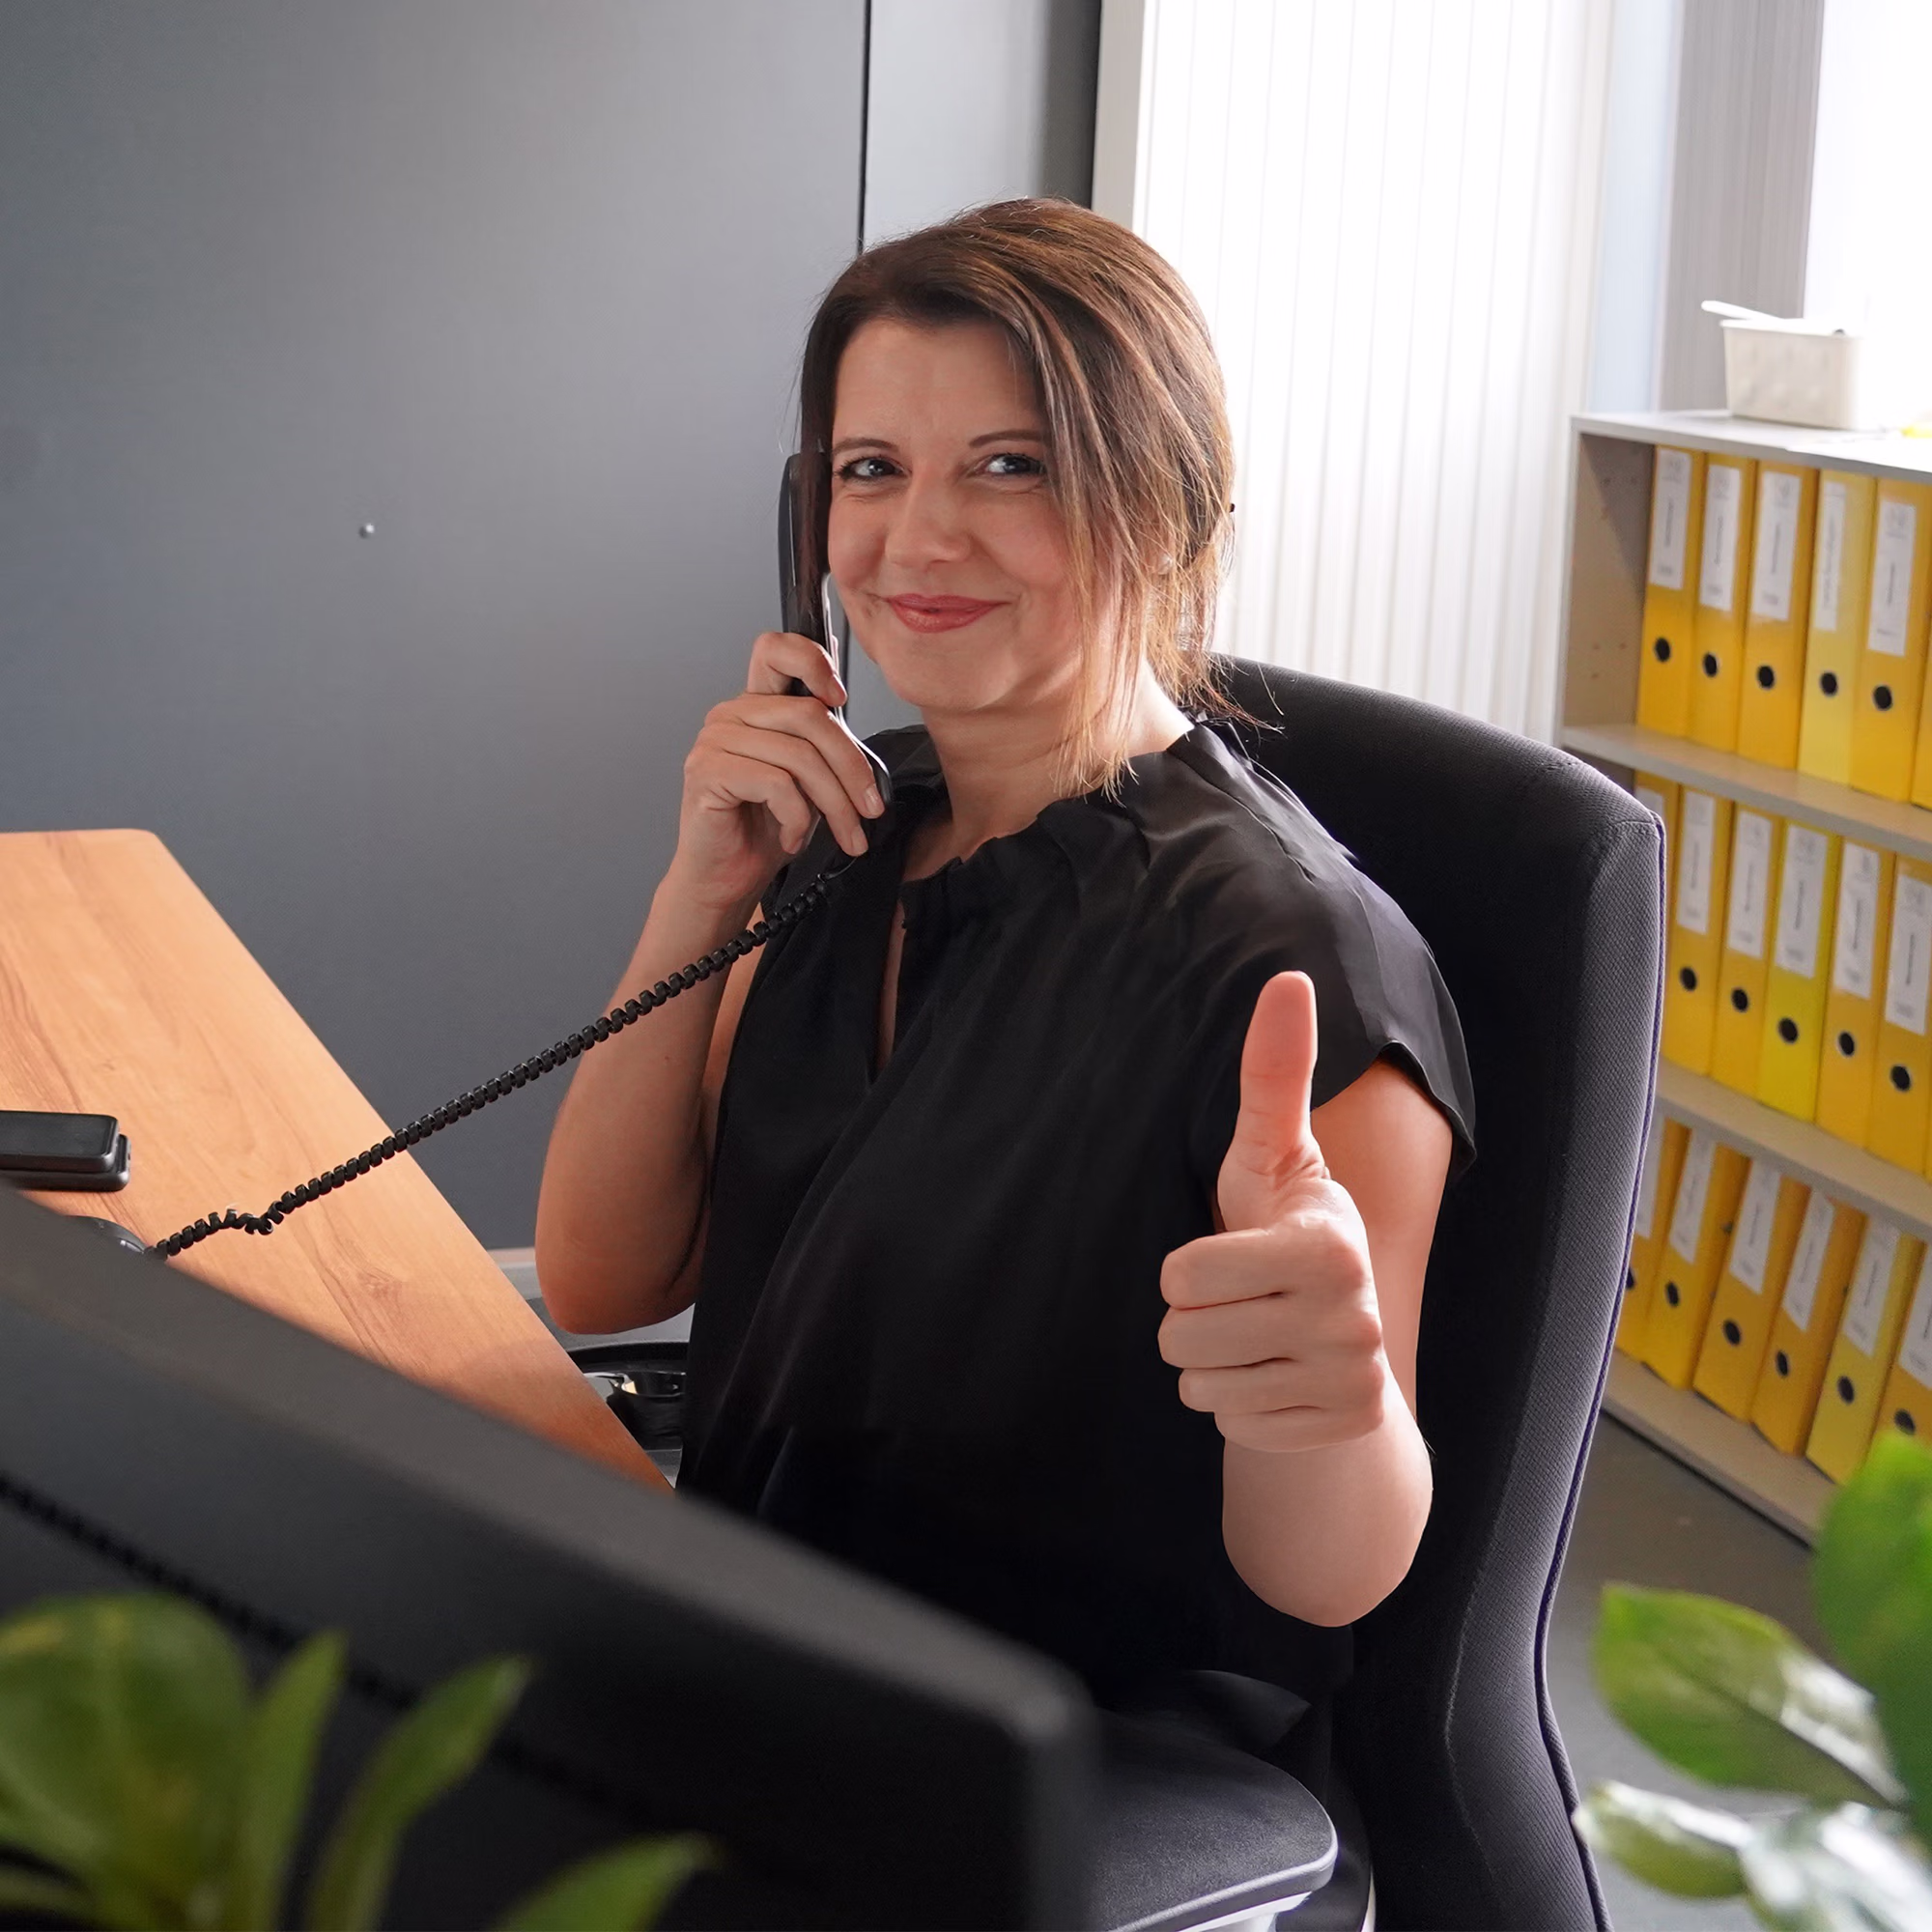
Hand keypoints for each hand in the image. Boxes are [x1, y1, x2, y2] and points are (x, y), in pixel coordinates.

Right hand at [668, 630, 885, 915]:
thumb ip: (823, 747)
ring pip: (799, 755)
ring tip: (845, 835)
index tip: (841, 699)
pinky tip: (793, 837)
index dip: (812, 661)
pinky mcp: (707, 772)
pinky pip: (776, 783)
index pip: (776, 650)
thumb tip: (858, 736)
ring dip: (835, 804)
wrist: (726, 879)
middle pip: (809, 716)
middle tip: (871, 810)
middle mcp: (730, 715)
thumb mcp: (809, 783)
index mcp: (755, 707)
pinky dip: (798, 818)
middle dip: (852, 768)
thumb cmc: (764, 831)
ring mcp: (714, 741)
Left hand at [1158, 972, 1389, 1452]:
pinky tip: (1273, 1377)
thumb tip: (1288, 977)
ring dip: (1210, 1365)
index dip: (1186, 1267)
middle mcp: (1353, 1320)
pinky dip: (1240, 1408)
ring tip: (1253, 1336)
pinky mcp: (1339, 1430)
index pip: (1184, 1274)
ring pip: (1200, 1388)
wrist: (1341, 1335)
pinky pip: (1233, 1428)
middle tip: (1238, 1300)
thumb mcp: (1271, 1155)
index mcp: (1330, 1246)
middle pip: (1182, 1335)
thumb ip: (1273, 1074)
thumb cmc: (1282, 1226)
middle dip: (1190, 1320)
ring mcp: (1351, 1382)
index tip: (1230, 1254)